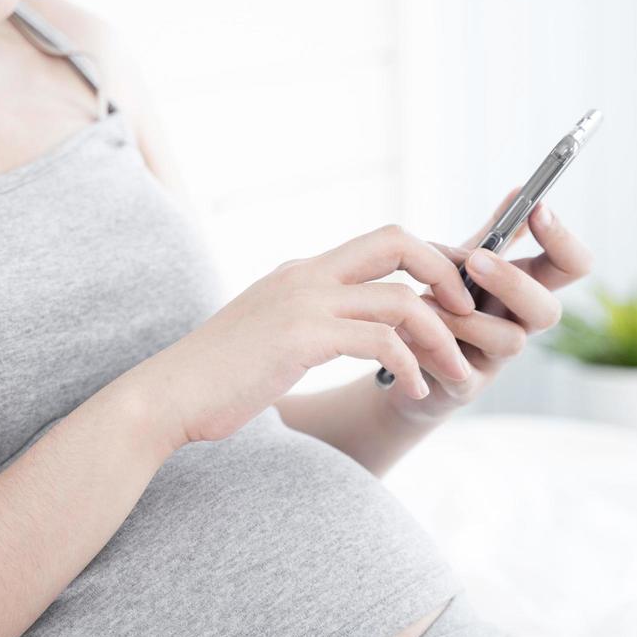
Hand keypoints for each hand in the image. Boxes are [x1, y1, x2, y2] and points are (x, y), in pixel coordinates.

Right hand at [154, 224, 475, 445]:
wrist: (167, 396)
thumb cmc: (217, 377)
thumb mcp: (270, 334)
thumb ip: (308, 321)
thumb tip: (345, 333)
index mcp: (303, 270)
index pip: (382, 241)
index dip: (430, 260)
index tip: (455, 296)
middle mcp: (307, 274)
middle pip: (398, 241)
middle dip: (446, 274)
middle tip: (468, 316)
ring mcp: (303, 302)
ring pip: (400, 299)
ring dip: (440, 337)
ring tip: (456, 371)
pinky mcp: (301, 338)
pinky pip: (380, 341)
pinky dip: (410, 366)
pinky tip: (414, 389)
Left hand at [379, 187, 594, 426]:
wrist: (404, 359)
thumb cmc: (445, 303)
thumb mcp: (466, 263)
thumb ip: (495, 232)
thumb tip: (523, 187)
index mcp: (527, 288)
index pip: (571, 266)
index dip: (563, 239)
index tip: (538, 209)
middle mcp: (519, 324)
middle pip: (549, 310)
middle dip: (514, 282)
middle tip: (476, 260)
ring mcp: (496, 358)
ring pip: (510, 342)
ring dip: (467, 318)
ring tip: (425, 301)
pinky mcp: (465, 385)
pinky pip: (461, 372)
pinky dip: (433, 347)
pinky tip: (408, 330)